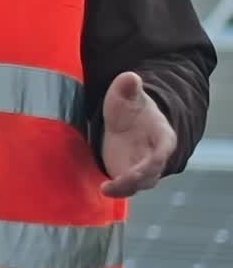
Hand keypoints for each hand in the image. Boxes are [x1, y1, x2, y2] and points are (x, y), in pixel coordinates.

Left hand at [100, 71, 176, 198]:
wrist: (125, 122)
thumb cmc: (129, 107)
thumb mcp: (125, 95)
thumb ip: (127, 87)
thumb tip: (130, 77)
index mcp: (162, 135)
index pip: (165, 147)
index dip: (159, 157)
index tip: (151, 164)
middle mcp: (155, 156)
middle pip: (152, 171)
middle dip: (139, 177)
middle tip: (123, 180)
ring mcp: (142, 168)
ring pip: (140, 183)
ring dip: (126, 187)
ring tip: (107, 188)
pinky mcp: (128, 176)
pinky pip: (125, 187)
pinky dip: (116, 190)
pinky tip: (103, 189)